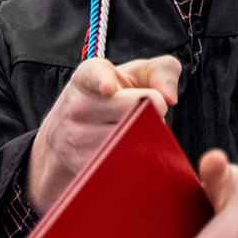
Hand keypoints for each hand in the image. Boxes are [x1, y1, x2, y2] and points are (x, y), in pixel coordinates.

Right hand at [27, 55, 180, 212]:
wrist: (66, 134)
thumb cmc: (113, 98)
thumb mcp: (132, 75)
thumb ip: (161, 71)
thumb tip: (170, 98)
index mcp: (87, 78)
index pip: (94, 75)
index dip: (103, 80)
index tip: (108, 88)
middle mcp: (78, 106)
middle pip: (130, 112)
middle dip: (151, 112)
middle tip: (153, 113)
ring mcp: (78, 139)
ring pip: (130, 141)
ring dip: (148, 138)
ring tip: (142, 131)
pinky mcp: (85, 166)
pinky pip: (125, 165)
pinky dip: (139, 161)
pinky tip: (136, 152)